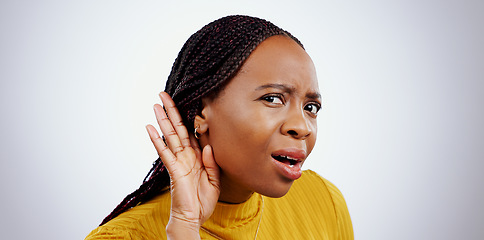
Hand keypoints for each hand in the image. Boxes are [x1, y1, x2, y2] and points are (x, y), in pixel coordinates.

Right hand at [146, 92, 219, 238]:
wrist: (194, 218)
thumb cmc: (203, 201)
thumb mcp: (215, 180)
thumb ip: (212, 162)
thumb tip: (209, 145)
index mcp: (197, 157)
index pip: (192, 133)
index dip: (189, 118)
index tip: (187, 102)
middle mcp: (186, 156)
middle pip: (178, 129)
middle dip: (172, 112)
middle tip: (164, 95)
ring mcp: (178, 161)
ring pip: (170, 136)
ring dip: (163, 120)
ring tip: (156, 105)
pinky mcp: (173, 169)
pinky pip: (164, 152)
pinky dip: (157, 140)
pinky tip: (150, 127)